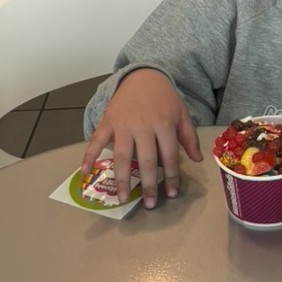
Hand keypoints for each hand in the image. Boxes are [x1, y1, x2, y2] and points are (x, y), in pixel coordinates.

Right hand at [80, 69, 201, 208]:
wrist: (142, 76)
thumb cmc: (164, 98)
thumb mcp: (181, 113)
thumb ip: (188, 137)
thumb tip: (197, 160)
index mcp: (164, 124)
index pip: (169, 156)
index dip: (172, 176)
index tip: (172, 194)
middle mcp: (143, 126)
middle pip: (146, 160)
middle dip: (148, 185)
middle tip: (149, 205)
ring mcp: (123, 125)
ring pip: (122, 156)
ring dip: (121, 179)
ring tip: (121, 199)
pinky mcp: (107, 122)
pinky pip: (96, 141)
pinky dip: (88, 156)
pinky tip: (84, 173)